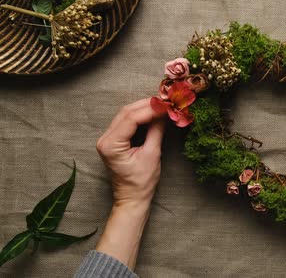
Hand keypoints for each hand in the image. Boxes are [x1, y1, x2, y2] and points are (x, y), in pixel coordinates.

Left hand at [95, 98, 165, 268]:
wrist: (131, 198)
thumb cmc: (141, 182)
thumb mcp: (152, 155)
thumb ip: (156, 131)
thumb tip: (165, 113)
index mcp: (111, 144)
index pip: (131, 118)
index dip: (150, 109)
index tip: (167, 104)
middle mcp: (105, 139)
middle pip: (126, 112)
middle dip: (147, 104)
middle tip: (166, 100)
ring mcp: (107, 139)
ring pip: (126, 114)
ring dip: (144, 108)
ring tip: (162, 105)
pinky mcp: (113, 140)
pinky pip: (126, 121)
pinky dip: (140, 115)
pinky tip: (153, 112)